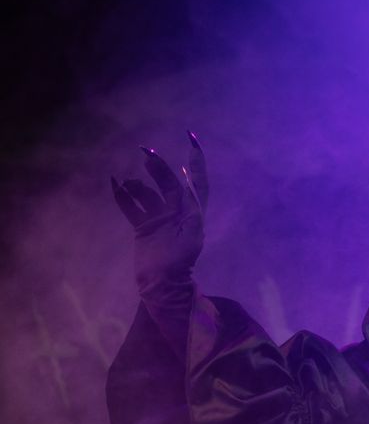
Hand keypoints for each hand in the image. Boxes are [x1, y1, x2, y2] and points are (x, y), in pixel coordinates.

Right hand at [111, 132, 208, 296]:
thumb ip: (191, 209)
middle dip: (158, 168)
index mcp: (193, 212)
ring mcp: (159, 218)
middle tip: (146, 152)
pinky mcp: (143, 227)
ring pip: (147, 193)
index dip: (196, 160)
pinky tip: (115, 183)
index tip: (191, 139)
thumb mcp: (192, 235)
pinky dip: (122, 196)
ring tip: (129, 181)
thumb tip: (188, 183)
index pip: (197, 181)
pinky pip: (131, 207)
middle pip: (168, 183)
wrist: (163, 284)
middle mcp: (177, 212)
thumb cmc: (181, 262)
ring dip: (138, 184)